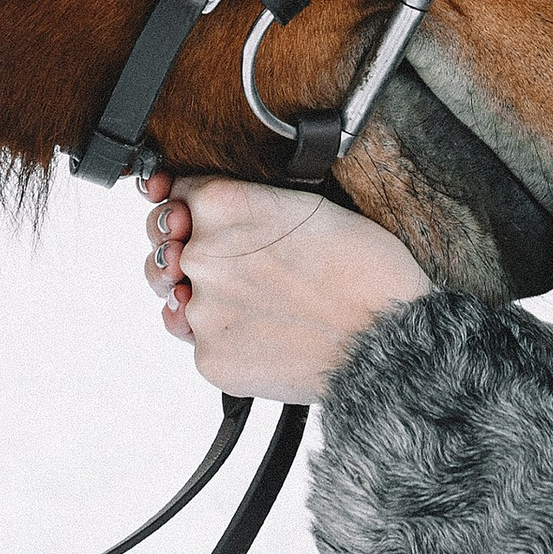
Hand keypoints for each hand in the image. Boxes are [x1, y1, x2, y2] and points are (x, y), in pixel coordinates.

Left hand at [142, 170, 431, 400]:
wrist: (389, 341)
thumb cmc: (366, 273)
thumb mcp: (310, 206)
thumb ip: (247, 205)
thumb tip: (203, 212)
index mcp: (223, 205)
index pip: (176, 195)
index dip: (190, 209)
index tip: (194, 219)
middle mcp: (201, 254)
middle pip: (163, 247)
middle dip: (185, 253)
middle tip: (232, 268)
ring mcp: (201, 310)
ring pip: (179, 299)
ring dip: (203, 300)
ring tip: (256, 306)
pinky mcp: (210, 358)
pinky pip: (201, 344)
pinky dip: (227, 342)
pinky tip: (267, 336)